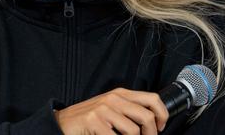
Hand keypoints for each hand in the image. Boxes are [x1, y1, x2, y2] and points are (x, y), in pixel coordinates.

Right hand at [54, 88, 168, 134]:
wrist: (63, 123)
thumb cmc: (88, 120)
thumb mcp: (111, 109)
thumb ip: (129, 111)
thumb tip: (153, 123)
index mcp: (121, 94)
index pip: (152, 98)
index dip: (162, 114)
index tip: (160, 128)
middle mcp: (114, 98)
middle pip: (147, 116)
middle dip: (151, 134)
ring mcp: (103, 109)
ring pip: (133, 130)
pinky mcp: (94, 121)